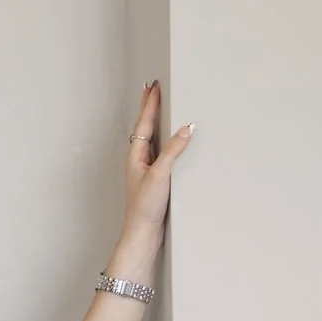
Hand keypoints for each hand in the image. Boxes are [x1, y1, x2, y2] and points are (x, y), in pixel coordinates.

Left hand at [124, 79, 192, 237]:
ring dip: (154, 121)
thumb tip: (186, 128)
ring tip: (159, 107)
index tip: (154, 87)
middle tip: (153, 89)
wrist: (142, 233)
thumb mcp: (161, 175)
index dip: (150, 105)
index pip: (143, 123)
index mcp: (135, 156)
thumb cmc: (145, 207)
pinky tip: (169, 141)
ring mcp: (145, 169)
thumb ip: (173, 151)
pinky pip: (158, 151)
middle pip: (144, 127)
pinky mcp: (154, 179)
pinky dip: (163, 139)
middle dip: (149, 108)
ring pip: (150, 138)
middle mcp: (138, 160)